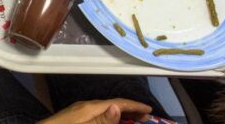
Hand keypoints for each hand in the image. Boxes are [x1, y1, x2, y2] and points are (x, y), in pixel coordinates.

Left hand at [38, 99, 152, 123]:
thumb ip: (102, 120)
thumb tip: (117, 107)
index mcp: (90, 108)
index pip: (116, 103)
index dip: (134, 106)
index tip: (149, 111)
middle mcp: (85, 107)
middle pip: (112, 105)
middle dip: (130, 110)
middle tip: (146, 117)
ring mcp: (79, 112)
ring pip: (105, 110)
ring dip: (120, 114)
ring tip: (133, 119)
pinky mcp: (75, 118)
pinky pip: (97, 114)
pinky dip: (108, 117)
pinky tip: (110, 121)